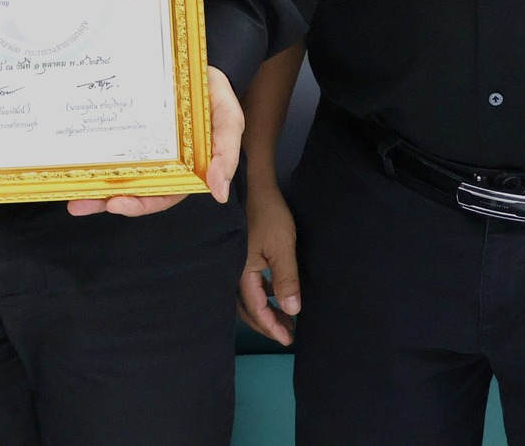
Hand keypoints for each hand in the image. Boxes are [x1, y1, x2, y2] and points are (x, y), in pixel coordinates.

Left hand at [67, 66, 243, 216]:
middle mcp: (161, 162)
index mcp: (185, 168)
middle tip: (80, 204)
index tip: (117, 203)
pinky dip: (93, 158)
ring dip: (93, 187)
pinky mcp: (127, 130)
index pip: (162, 194)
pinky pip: (110, 147)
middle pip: (134, 189)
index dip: (141, 203)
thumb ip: (225, 154)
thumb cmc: (215, 95)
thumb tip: (220, 193)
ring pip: (118, 173)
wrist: (194, 62)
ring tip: (70, 196)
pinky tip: (71, 163)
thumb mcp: (229, 121)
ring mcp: (141, 146)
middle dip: (107, 199)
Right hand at [236, 174, 300, 344]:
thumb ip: (286, 279)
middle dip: (267, 323)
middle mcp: (233, 272)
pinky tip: (273, 292)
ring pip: (246, 298)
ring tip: (284, 318)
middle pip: (247, 309)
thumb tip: (292, 311)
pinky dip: (260, 295)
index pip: (256, 310)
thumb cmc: (268, 214)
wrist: (252, 184)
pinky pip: (247, 285)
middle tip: (287, 333)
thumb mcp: (282, 247)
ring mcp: (234, 263)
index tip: (288, 340)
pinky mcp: (238, 255)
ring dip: (264, 310)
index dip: (272, 327)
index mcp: (242, 273)